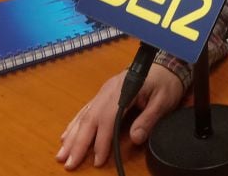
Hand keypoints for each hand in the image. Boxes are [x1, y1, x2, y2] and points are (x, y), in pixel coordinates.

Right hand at [56, 64, 183, 169]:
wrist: (166, 65)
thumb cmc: (166, 83)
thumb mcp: (164, 100)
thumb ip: (149, 118)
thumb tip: (135, 138)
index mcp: (125, 89)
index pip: (109, 118)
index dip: (102, 140)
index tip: (98, 160)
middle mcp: (109, 90)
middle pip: (91, 118)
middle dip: (79, 142)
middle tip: (69, 163)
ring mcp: (104, 91)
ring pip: (84, 115)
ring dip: (72, 136)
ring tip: (61, 155)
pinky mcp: (104, 94)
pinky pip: (85, 109)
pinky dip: (74, 124)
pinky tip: (66, 135)